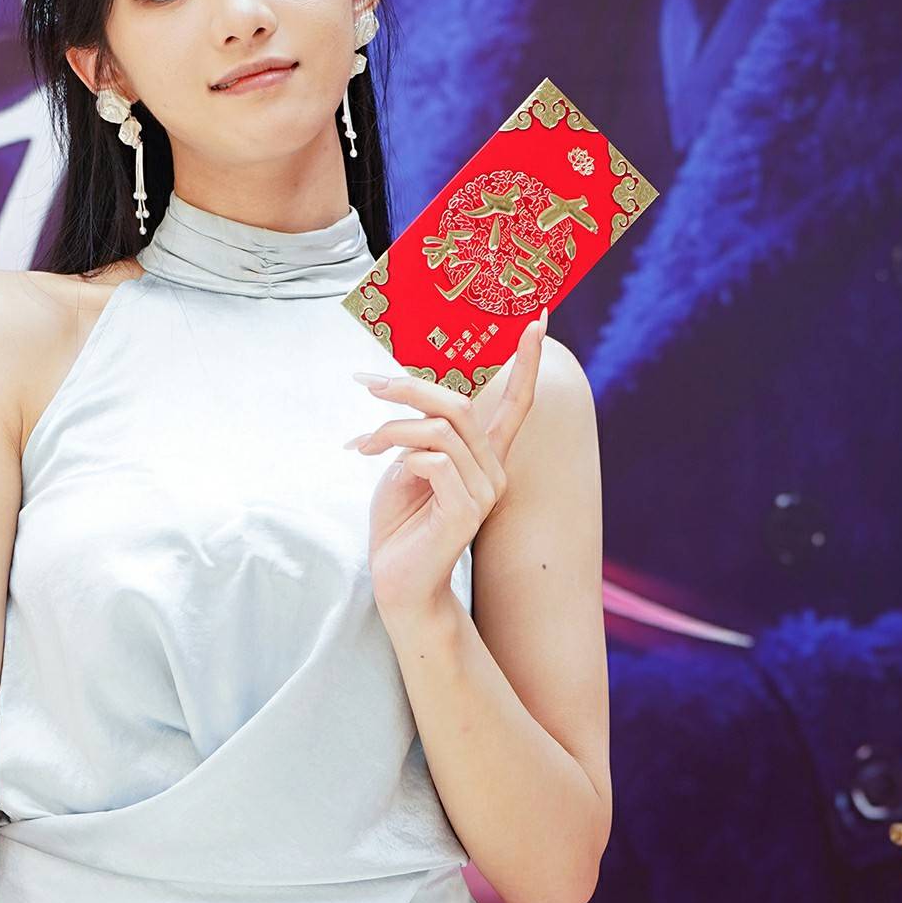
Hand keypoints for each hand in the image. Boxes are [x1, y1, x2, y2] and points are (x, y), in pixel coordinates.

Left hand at [350, 316, 547, 625]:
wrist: (398, 583)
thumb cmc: (400, 525)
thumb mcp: (406, 465)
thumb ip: (418, 431)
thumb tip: (405, 391)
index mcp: (484, 458)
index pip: (517, 404)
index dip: (528, 362)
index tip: (538, 319)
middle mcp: (493, 471)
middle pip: (461, 405)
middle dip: (410, 387)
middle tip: (367, 383)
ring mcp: (485, 492)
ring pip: (441, 429)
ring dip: (392, 428)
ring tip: (363, 446)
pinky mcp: (467, 511)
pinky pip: (432, 461)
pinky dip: (401, 457)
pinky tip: (387, 473)